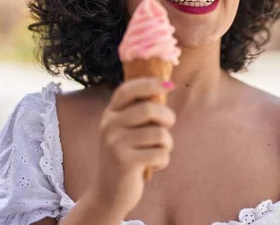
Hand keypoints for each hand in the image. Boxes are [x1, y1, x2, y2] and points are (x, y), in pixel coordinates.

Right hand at [87, 78, 175, 218]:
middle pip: (149, 109)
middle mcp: (109, 125)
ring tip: (158, 152)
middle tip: (168, 126)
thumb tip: (166, 85)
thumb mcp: (127, 131)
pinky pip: (160, 154)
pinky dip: (163, 161)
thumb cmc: (127, 157)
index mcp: (110, 114)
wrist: (109, 194)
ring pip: (159, 134)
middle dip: (168, 117)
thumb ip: (141, 111)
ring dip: (167, 144)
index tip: (169, 86)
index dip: (150, 84)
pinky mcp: (125, 162)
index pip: (128, 89)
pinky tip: (152, 166)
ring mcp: (115, 143)